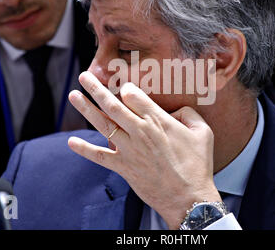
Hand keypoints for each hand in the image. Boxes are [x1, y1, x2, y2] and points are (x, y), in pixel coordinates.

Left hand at [67, 71, 220, 228]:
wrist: (188, 198)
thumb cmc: (197, 165)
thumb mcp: (203, 132)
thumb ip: (188, 114)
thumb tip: (176, 110)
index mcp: (158, 121)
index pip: (134, 96)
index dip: (127, 88)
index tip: (124, 86)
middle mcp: (140, 132)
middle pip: (113, 105)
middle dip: (96, 89)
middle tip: (84, 76)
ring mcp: (129, 150)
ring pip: (103, 125)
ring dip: (86, 109)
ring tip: (73, 95)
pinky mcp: (124, 167)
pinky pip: (99, 157)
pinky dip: (84, 149)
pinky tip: (71, 142)